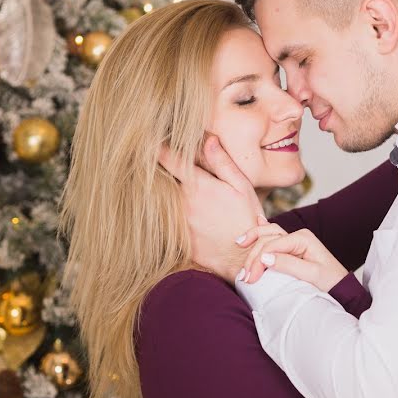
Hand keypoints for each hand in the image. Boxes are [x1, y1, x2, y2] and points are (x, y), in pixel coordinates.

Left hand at [158, 134, 264, 281]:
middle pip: (160, 180)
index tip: (149, 141)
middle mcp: (183, 202)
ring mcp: (177, 222)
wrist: (243, 258)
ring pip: (160, 201)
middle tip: (150, 162)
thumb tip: (209, 140)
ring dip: (161, 193)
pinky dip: (165, 215)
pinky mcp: (177, 238)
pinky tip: (173, 214)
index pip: (169, 160)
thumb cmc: (247, 219)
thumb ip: (223, 163)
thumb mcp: (242, 187)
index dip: (157, 148)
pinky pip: (164, 222)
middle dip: (157, 171)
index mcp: (198, 186)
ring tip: (161, 189)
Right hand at [238, 225, 348, 292]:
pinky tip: (255, 225)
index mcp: (303, 238)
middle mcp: (297, 236)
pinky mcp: (292, 249)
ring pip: (268, 234)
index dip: (258, 261)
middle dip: (253, 256)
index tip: (250, 279)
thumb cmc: (331, 282)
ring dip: (253, 241)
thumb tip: (264, 257)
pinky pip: (273, 236)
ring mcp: (294, 241)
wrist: (342, 288)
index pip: (272, 245)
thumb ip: (289, 264)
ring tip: (239, 246)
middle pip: (267, 239)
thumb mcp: (312, 275)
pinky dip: (261, 232)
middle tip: (244, 277)